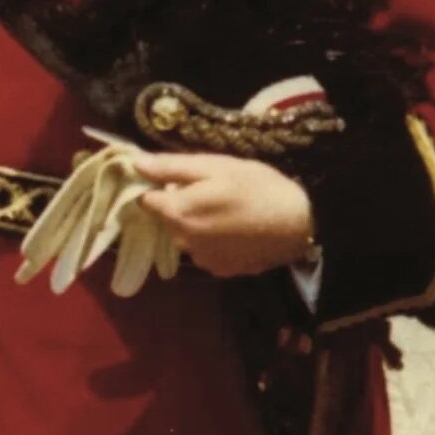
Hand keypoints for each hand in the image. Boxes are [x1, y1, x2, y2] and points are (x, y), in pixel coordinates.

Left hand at [133, 152, 313, 277]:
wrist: (298, 224)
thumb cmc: (255, 186)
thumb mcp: (213, 166)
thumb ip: (170, 166)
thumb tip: (136, 163)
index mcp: (178, 213)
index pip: (145, 200)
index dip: (155, 185)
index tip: (174, 176)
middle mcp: (183, 242)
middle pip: (166, 217)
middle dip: (179, 202)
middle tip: (209, 187)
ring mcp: (202, 260)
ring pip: (185, 233)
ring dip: (195, 220)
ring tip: (224, 206)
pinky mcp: (221, 271)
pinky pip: (203, 248)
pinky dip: (211, 237)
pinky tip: (233, 226)